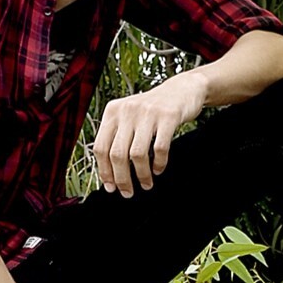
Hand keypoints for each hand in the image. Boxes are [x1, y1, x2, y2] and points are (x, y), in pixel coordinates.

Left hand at [92, 73, 205, 196]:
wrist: (181, 89)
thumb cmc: (153, 109)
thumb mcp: (129, 116)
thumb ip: (118, 137)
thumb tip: (110, 172)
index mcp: (112, 112)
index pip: (100, 147)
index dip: (104, 171)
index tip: (111, 187)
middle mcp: (126, 111)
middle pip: (117, 154)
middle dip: (122, 179)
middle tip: (128, 192)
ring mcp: (147, 113)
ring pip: (137, 154)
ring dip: (141, 174)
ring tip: (146, 184)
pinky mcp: (168, 116)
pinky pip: (160, 148)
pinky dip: (159, 163)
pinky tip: (159, 169)